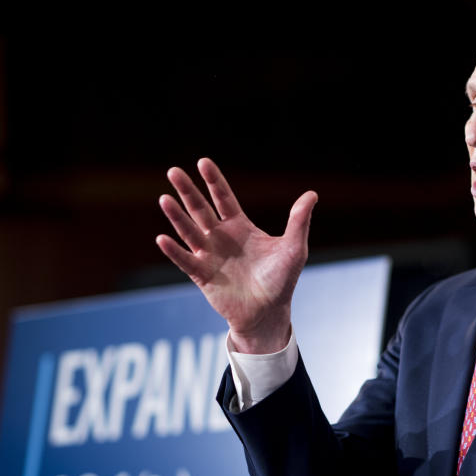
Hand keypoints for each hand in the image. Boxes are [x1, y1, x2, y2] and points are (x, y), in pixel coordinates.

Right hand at [156, 158, 316, 353]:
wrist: (268, 312)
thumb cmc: (281, 280)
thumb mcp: (293, 248)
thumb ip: (299, 221)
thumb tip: (312, 194)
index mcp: (240, 227)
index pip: (224, 198)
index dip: (214, 181)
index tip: (203, 162)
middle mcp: (220, 237)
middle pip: (200, 209)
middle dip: (188, 191)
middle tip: (173, 171)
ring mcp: (209, 256)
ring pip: (189, 231)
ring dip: (176, 216)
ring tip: (164, 199)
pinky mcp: (202, 276)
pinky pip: (185, 260)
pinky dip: (174, 251)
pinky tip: (163, 239)